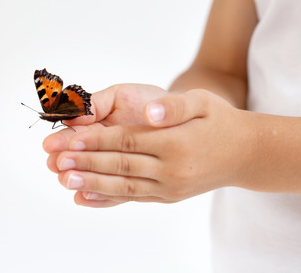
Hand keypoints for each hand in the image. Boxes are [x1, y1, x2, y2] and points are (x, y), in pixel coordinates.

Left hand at [46, 89, 253, 206]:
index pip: (127, 141)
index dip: (96, 141)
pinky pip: (133, 198)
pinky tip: (86, 198)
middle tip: (56, 161)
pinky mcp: (168, 196)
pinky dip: (108, 199)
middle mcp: (172, 170)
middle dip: (86, 163)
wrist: (245, 154)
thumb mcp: (203, 102)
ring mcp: (170, 187)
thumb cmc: (220, 121)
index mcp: (176, 143)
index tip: (70, 139)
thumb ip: (174, 106)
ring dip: (91, 183)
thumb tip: (150, 113)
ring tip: (65, 180)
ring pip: (123, 186)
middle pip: (120, 166)